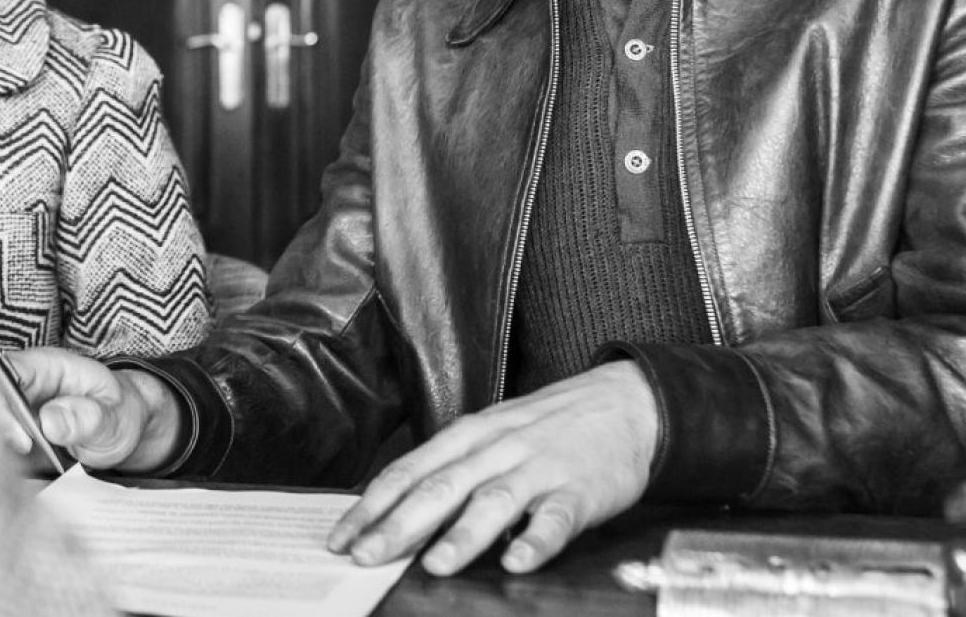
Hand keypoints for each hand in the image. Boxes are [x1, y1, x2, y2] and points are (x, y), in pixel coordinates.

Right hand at [0, 347, 188, 473]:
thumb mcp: (116, 418)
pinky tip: (14, 480)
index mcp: (44, 367)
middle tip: (16, 466)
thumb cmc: (118, 415)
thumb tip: (50, 420)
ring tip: (18, 474)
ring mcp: (6, 407)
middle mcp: (17, 383)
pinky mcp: (3, 433)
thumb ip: (89, 418)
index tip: (22, 444)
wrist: (119, 429)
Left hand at [326, 361, 657, 575]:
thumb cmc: (547, 426)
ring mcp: (538, 469)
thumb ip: (453, 469)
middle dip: (398, 525)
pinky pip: (555, 518)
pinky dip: (535, 540)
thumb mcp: (492, 434)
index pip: (409, 471)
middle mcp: (497, 449)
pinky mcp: (579, 491)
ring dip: (463, 535)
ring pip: (494, 502)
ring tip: (435, 564)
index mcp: (469, 435)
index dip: (372, 505)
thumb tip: (401, 513)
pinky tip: (517, 562)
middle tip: (365, 557)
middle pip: (440, 487)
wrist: (624, 403)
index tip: (341, 536)